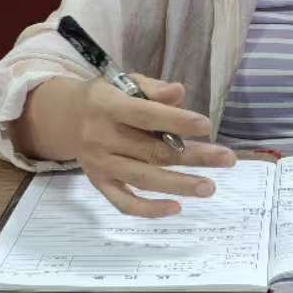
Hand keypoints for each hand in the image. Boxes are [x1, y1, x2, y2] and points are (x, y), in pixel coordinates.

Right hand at [77, 75, 234, 217]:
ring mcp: (100, 164)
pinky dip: (149, 210)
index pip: (146, 115)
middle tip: (227, 159)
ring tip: (209, 187)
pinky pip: (124, 203)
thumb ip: (152, 89)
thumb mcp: (125, 83)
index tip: (206, 126)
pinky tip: (176, 208)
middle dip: (193, 156)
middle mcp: (101, 138)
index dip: (176, 121)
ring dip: (179, 184)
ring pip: (143, 179)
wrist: (65, 117)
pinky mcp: (100, 183)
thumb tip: (180, 92)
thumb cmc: (107, 98)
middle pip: (152, 151)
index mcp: (108, 106)